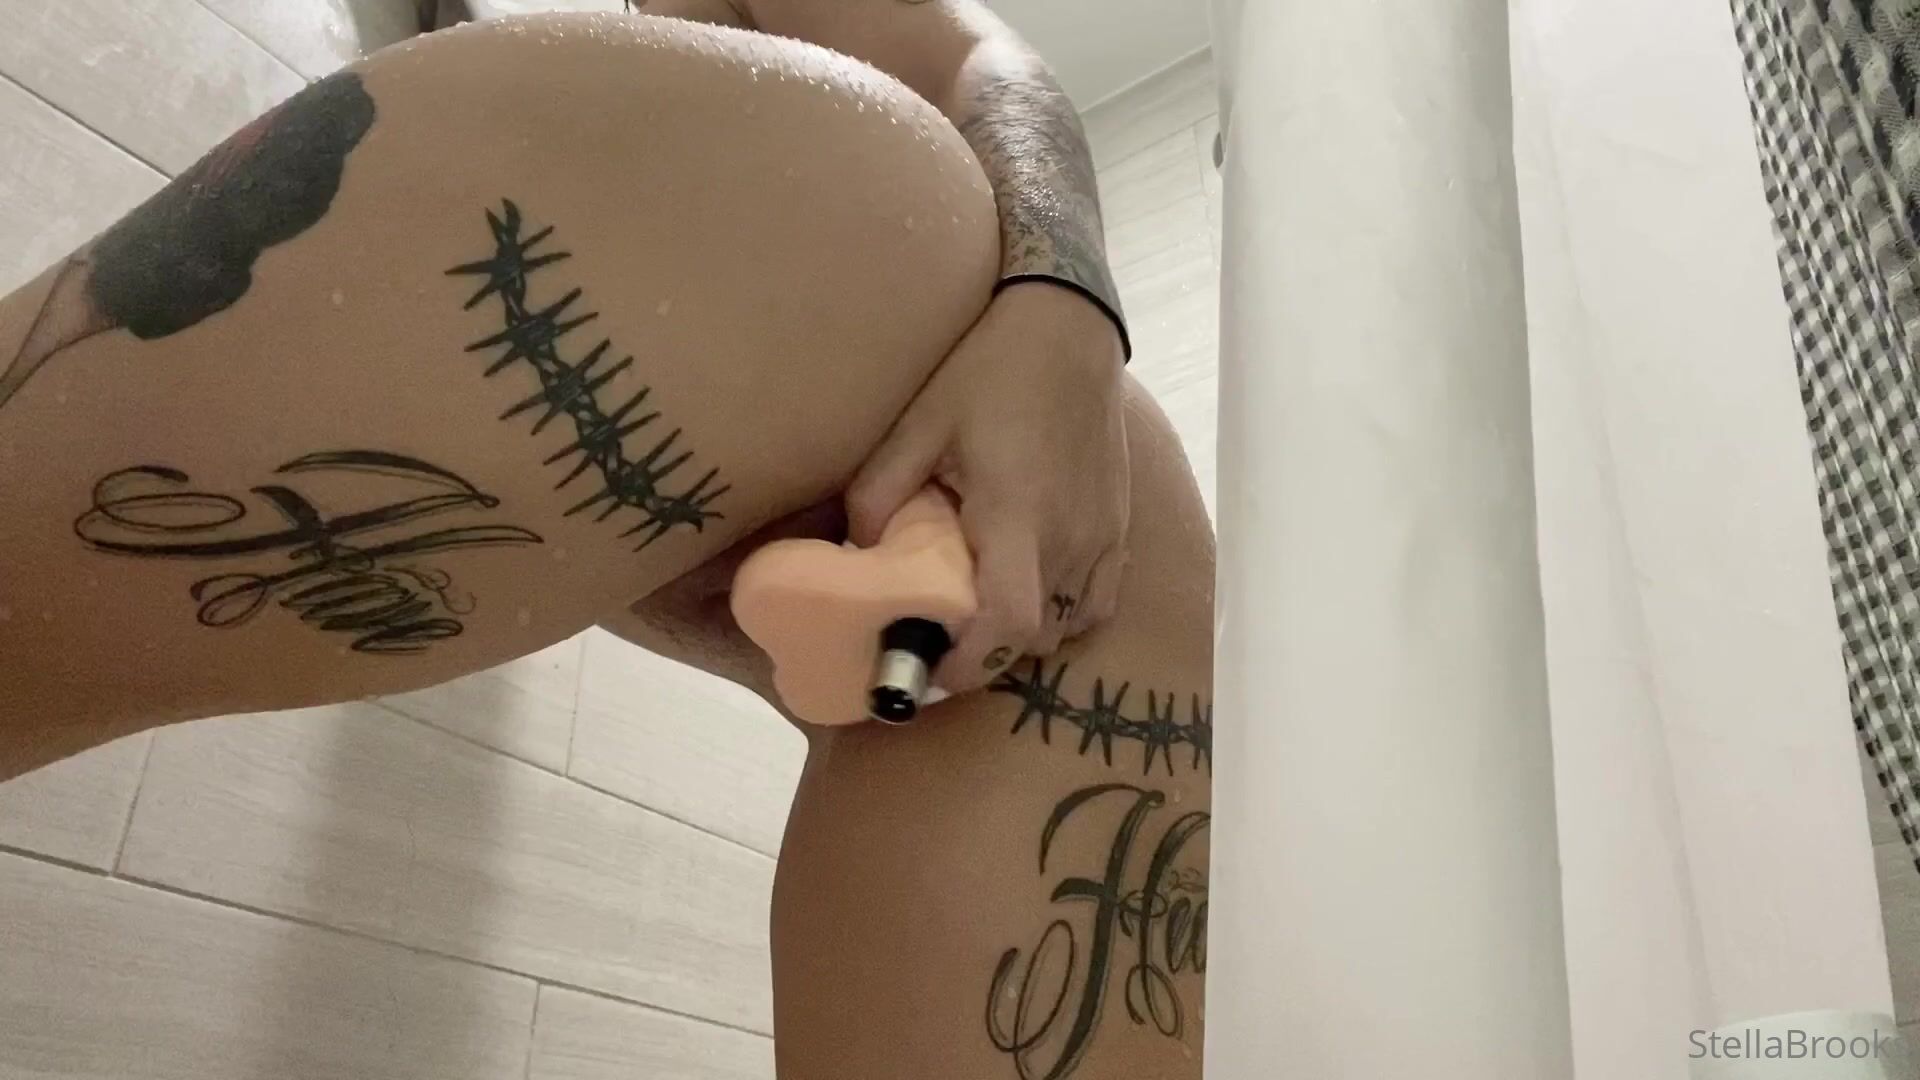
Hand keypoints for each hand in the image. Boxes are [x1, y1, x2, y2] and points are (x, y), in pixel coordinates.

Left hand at [847, 282, 1129, 693]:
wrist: (1069, 330)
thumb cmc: (989, 371)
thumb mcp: (919, 423)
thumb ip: (879, 493)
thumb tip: (855, 556)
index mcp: (1017, 514)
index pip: (1007, 623)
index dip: (967, 663)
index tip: (926, 665)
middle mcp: (1069, 538)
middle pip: (1031, 640)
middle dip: (981, 653)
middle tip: (935, 634)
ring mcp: (1102, 538)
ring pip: (1064, 630)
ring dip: (1018, 635)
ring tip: (978, 608)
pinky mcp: (1119, 531)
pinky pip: (1095, 605)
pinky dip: (1061, 617)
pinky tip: (1027, 588)